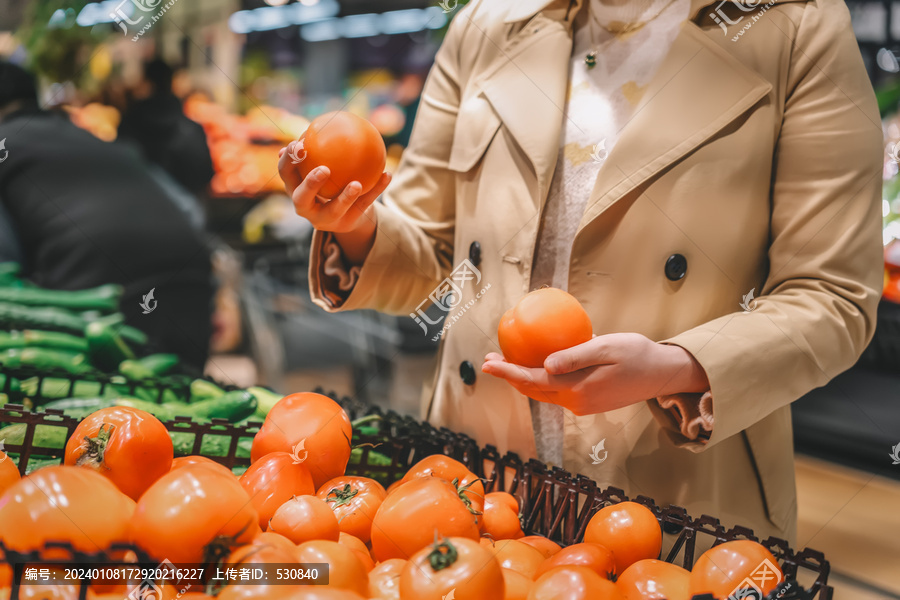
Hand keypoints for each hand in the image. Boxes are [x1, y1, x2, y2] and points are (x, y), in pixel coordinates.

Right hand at [278, 143, 391, 233]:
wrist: (341, 215)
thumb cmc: (325, 184)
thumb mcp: (317, 169)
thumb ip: (315, 151)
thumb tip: (315, 126)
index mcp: (295, 189)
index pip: (286, 174)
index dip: (288, 161)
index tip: (299, 145)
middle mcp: (305, 208)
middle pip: (302, 198)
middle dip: (311, 185)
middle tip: (324, 169)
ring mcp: (326, 219)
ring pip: (335, 210)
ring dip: (346, 197)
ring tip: (357, 183)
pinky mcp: (346, 223)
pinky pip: (364, 205)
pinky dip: (376, 190)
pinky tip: (387, 174)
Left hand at [481, 333, 709, 415]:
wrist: (663, 373)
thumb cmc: (637, 354)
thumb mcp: (606, 348)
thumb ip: (575, 356)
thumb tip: (545, 365)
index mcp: (578, 389)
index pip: (533, 380)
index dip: (507, 372)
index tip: (487, 363)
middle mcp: (576, 402)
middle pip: (533, 390)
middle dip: (509, 376)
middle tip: (489, 359)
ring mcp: (582, 405)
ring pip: (544, 393)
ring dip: (523, 378)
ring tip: (505, 361)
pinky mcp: (588, 402)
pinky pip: (557, 392)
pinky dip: (541, 380)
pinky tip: (536, 366)